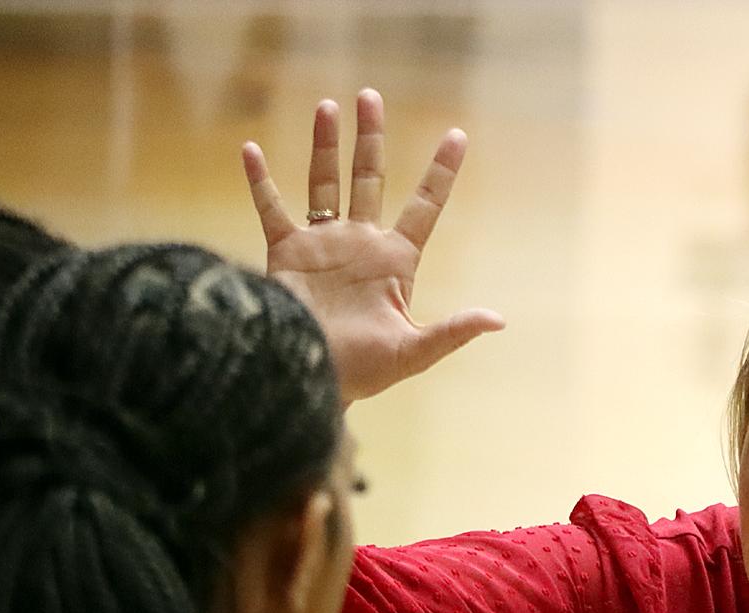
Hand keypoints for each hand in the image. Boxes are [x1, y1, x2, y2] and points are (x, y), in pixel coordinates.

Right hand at [244, 91, 503, 403]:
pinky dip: (260, 181)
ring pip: (324, 182)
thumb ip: (453, 332)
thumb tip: (498, 320)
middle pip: (369, 179)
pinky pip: (272, 208)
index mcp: (395, 261)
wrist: (311, 380)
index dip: (440, 172)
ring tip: (327, 106)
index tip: (458, 135)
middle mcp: (360, 244)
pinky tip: (250, 149)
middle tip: (370, 96)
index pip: (424, 206)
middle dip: (370, 138)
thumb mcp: (414, 352)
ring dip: (325, 145)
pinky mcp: (285, 253)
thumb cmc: (364, 373)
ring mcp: (322, 245)